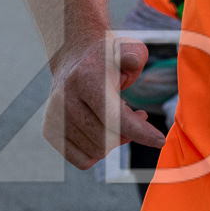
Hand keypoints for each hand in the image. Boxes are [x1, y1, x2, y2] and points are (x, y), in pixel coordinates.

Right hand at [41, 36, 167, 168]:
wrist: (74, 58)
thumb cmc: (108, 58)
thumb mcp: (127, 49)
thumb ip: (134, 55)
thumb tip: (132, 62)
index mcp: (86, 78)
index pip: (115, 117)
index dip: (141, 132)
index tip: (159, 141)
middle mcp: (65, 99)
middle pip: (107, 139)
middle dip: (130, 133)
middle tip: (137, 114)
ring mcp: (54, 117)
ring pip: (96, 151)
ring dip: (114, 140)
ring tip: (116, 117)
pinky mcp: (50, 131)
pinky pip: (82, 160)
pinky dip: (98, 150)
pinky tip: (102, 129)